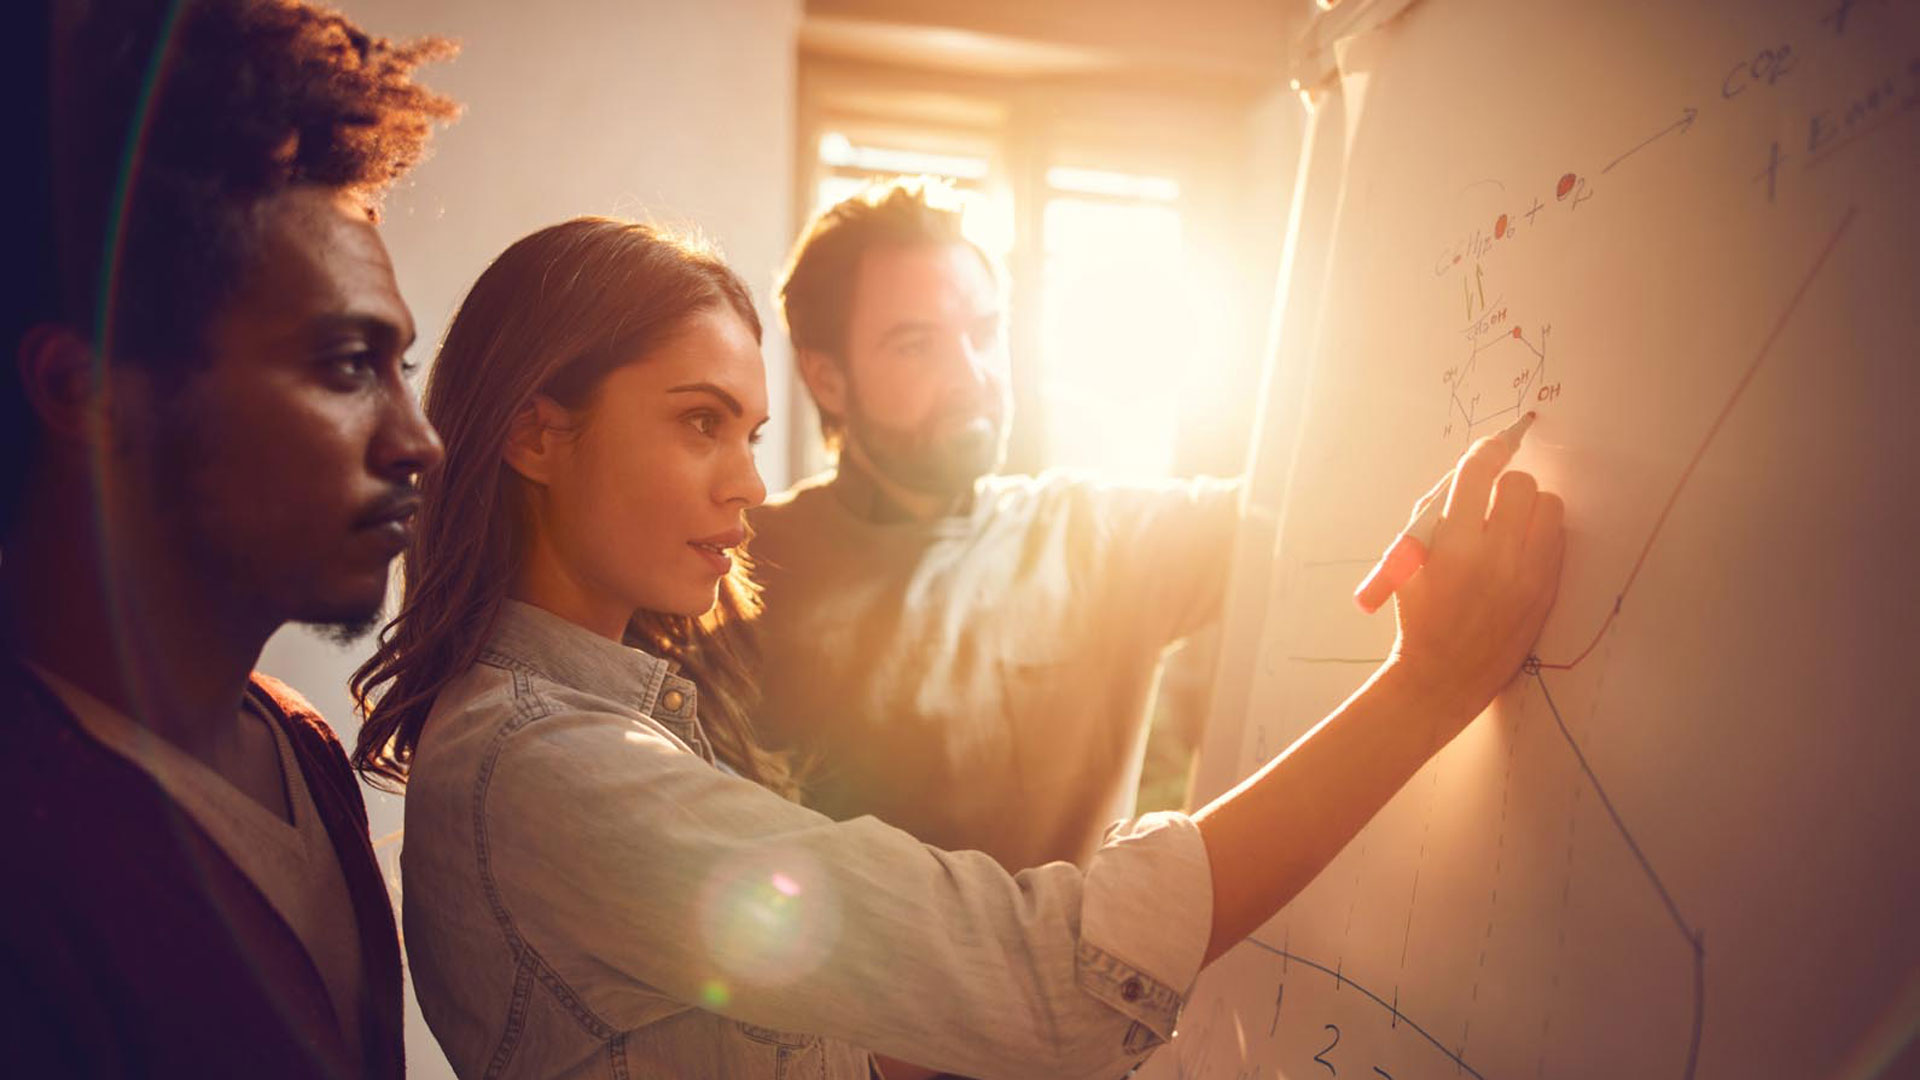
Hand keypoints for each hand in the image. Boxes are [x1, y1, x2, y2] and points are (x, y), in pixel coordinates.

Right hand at [1381, 433, 1564, 739]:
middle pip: (1519, 483)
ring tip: (1509, 527)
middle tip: (1491, 502)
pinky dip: (1540, 536)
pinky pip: (1558, 539)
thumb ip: (1433, 515)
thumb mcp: (1407, 562)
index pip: (1478, 472)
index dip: (1486, 450)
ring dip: (1528, 508)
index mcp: (1453, 546)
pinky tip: (1520, 551)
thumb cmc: (1418, 616)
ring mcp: (1528, 575)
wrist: (1443, 676)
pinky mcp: (1548, 590)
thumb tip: (1468, 476)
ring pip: (1548, 506)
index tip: (1491, 446)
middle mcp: (1496, 556)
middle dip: (1504, 485)